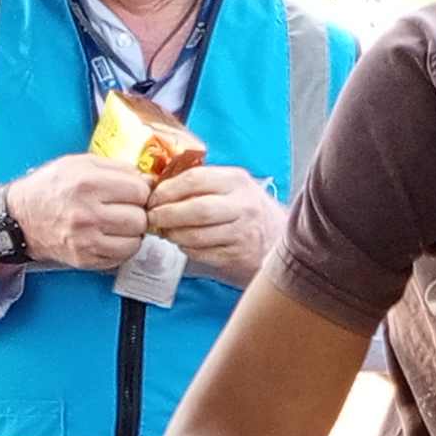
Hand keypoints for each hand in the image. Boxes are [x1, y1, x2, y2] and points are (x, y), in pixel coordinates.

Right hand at [5, 155, 150, 269]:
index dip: (140, 190)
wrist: (21, 218)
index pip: (140, 190)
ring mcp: (86, 240)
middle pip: (140, 218)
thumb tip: (148, 179)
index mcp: (87, 184)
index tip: (133, 191)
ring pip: (135, 241)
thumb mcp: (79, 164)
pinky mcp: (85, 259)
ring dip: (131, 232)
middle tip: (126, 208)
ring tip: (118, 223)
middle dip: (137, 212)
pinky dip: (120, 247)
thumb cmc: (50, 188)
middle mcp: (87, 214)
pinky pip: (121, 257)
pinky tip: (109, 236)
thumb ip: (116, 168)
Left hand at [147, 161, 280, 286]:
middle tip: (152, 218)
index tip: (153, 197)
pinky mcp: (238, 257)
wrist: (282, 240)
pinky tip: (185, 243)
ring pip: (196, 235)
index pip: (195, 179)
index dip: (168, 189)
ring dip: (174, 234)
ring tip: (166, 231)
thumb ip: (203, 183)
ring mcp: (242, 233)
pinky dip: (187, 248)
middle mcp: (242, 205)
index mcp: (236, 181)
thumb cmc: (248, 211)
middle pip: (195, 209)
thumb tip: (159, 186)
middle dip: (166, 214)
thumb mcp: (233, 187)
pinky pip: (202, 253)